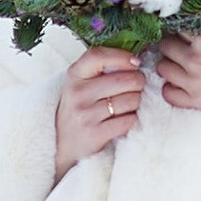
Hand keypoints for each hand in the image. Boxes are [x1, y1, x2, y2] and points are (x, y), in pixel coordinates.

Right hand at [56, 43, 145, 174]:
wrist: (62, 144)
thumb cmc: (79, 108)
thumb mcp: (80, 84)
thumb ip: (101, 69)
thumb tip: (135, 60)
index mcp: (75, 75)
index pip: (98, 55)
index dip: (121, 56)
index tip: (135, 62)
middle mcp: (78, 93)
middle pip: (125, 79)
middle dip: (138, 82)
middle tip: (136, 87)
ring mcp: (85, 114)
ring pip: (131, 100)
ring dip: (136, 103)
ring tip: (127, 106)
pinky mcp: (94, 134)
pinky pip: (129, 121)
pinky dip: (132, 120)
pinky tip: (123, 120)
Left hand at [158, 28, 200, 172]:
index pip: (178, 24)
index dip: (179, 24)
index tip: (183, 26)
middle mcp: (196, 59)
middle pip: (165, 45)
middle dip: (171, 43)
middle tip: (181, 45)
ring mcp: (194, 82)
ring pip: (162, 69)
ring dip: (169, 64)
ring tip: (180, 63)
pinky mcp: (197, 102)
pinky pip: (168, 94)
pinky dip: (170, 88)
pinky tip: (181, 84)